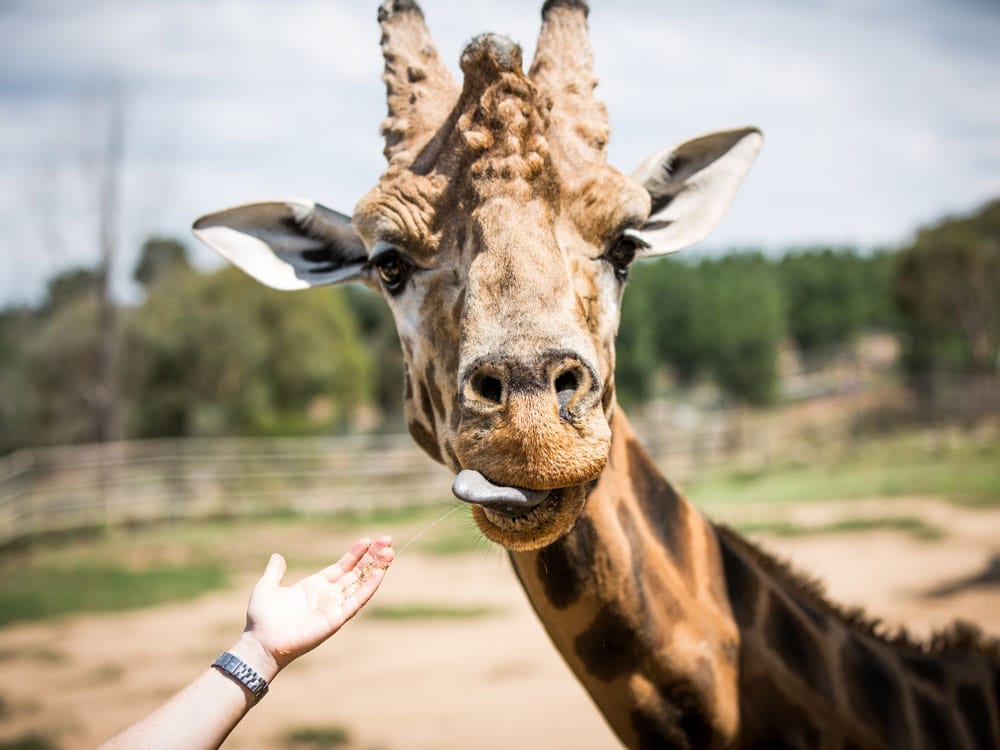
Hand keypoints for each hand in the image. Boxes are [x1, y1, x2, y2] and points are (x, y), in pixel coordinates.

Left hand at [235, 536, 393, 678]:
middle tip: (388, 540)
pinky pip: (357, 600)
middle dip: (373, 557)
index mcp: (315, 586)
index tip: (369, 539)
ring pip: (361, 584)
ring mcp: (334, 606)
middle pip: (357, 572)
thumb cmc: (262, 618)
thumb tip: (277, 556)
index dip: (355, 554)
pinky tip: (380, 572)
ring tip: (390, 551)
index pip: (342, 566)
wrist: (261, 642)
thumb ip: (275, 572)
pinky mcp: (337, 618)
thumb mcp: (266, 587)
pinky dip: (369, 587)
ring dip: (377, 568)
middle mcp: (328, 595)